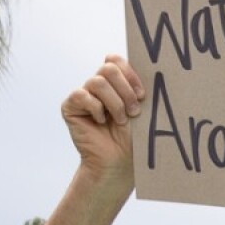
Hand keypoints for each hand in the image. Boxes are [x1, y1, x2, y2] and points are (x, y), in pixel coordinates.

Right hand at [61, 54, 143, 186]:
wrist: (120, 163)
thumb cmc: (135, 140)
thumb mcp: (144, 111)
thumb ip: (142, 89)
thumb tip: (154, 68)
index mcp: (115, 84)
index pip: (115, 60)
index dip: (130, 73)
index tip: (142, 95)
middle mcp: (98, 86)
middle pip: (108, 68)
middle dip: (125, 90)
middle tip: (134, 111)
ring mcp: (83, 96)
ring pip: (97, 82)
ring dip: (114, 103)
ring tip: (120, 120)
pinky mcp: (70, 107)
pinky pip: (81, 95)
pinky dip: (96, 109)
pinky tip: (101, 123)